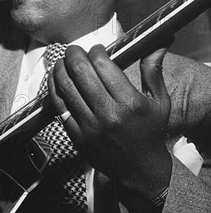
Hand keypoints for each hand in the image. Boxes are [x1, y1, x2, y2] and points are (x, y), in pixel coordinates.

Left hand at [48, 44, 171, 212]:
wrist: (139, 170)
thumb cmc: (149, 132)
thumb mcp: (159, 101)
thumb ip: (153, 70)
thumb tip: (158, 43)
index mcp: (130, 103)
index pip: (103, 65)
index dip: (96, 51)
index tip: (97, 50)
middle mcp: (108, 114)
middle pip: (80, 72)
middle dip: (74, 54)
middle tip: (74, 50)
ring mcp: (90, 126)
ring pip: (66, 87)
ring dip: (60, 68)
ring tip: (62, 61)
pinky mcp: (76, 136)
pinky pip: (58, 106)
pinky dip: (54, 88)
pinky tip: (55, 79)